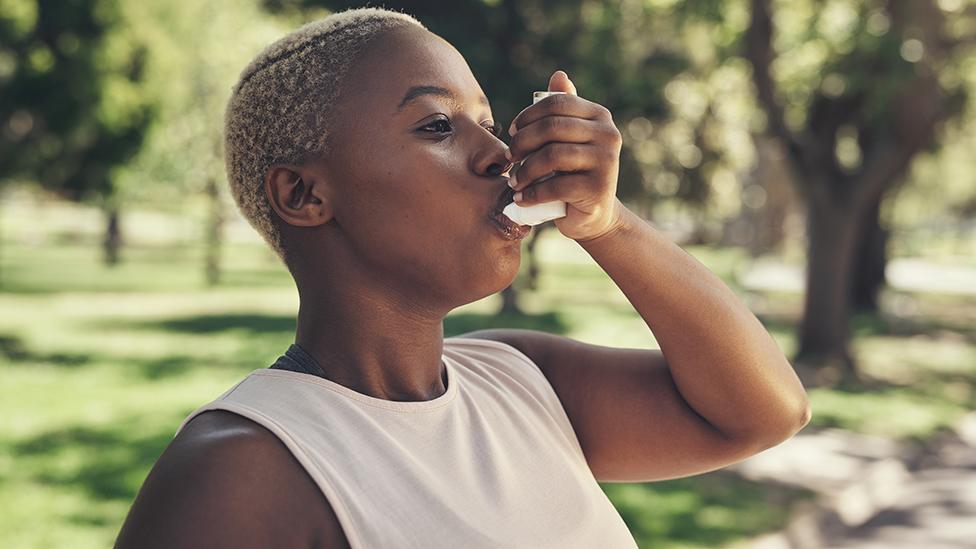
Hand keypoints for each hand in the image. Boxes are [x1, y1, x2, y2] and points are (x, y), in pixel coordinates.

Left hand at [507, 70, 623, 241]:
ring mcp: (606, 161)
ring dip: (525, 170)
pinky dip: (532, 194)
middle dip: (522, 142)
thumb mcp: (568, 139)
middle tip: (509, 158)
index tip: (512, 131)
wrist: (593, 214)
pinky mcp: (598, 188)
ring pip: (552, 156)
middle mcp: (608, 134)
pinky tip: (522, 199)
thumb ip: (563, 109)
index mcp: (600, 116)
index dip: (529, 115)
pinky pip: (555, 185)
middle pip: (552, 127)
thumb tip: (558, 75)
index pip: (557, 103)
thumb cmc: (573, 172)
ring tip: (514, 181)